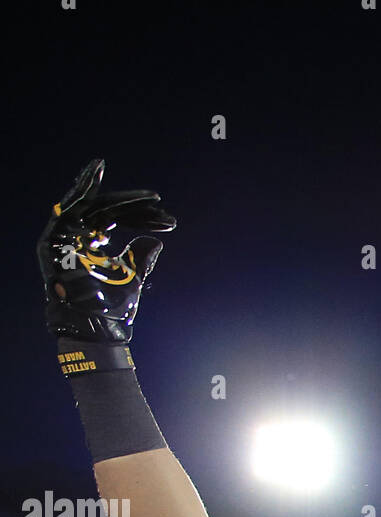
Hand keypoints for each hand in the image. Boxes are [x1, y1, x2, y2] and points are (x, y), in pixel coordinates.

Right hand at [37, 158, 175, 342]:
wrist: (98, 328)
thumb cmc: (113, 308)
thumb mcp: (133, 277)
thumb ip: (140, 258)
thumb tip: (156, 242)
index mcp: (95, 245)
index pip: (115, 219)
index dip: (139, 216)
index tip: (167, 219)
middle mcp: (79, 238)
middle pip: (104, 210)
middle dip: (131, 204)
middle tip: (156, 201)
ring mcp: (66, 239)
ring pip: (87, 205)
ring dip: (97, 186)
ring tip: (103, 165)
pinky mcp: (55, 240)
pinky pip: (67, 208)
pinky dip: (80, 189)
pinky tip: (94, 172)